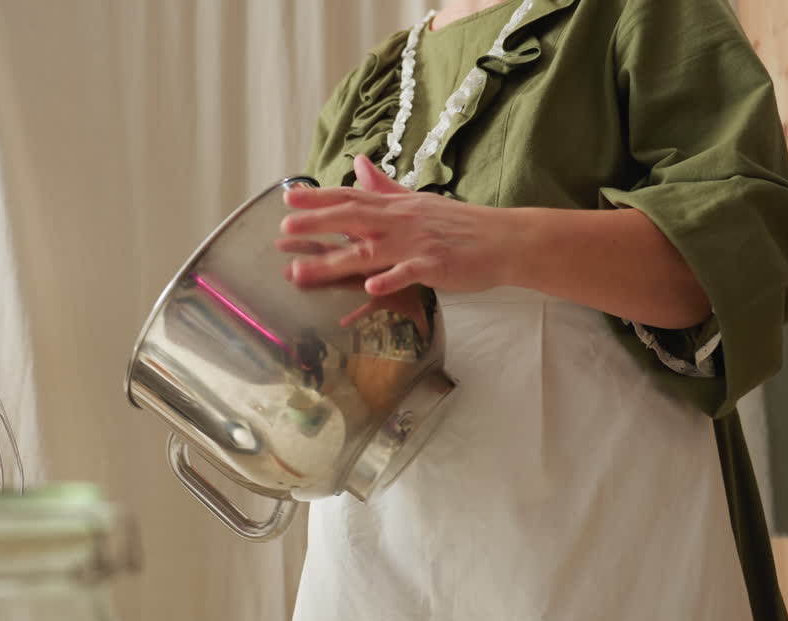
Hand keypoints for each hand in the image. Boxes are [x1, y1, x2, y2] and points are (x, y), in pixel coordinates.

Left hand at [278, 155, 509, 296]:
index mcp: (396, 206)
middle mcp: (401, 220)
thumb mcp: (417, 201)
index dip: (318, 198)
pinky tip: (370, 288)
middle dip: (315, 223)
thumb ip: (384, 187)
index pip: (350, 196)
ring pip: (369, 250)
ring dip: (334, 260)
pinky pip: (409, 272)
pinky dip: (390, 278)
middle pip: (352, 217)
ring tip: (302, 271)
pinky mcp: (436, 264)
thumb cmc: (461, 224)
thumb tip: (358, 164)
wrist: (504, 239)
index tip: (287, 198)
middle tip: (283, 228)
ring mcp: (417, 243)